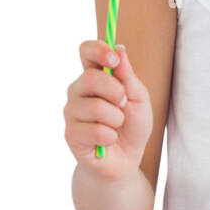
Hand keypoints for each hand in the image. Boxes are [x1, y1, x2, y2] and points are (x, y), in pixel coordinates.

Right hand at [63, 40, 151, 179]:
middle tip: (123, 102)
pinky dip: (110, 137)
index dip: (98, 50)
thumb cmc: (132, 126)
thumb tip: (119, 49)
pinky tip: (108, 141)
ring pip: (95, 107)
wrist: (126, 161)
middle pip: (89, 78)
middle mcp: (78, 91)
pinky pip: (95, 131)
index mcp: (94, 76)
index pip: (86, 51)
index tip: (114, 59)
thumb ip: (128, 76)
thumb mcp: (138, 99)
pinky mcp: (71, 134)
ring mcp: (72, 112)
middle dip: (115, 91)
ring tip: (117, 126)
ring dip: (116, 118)